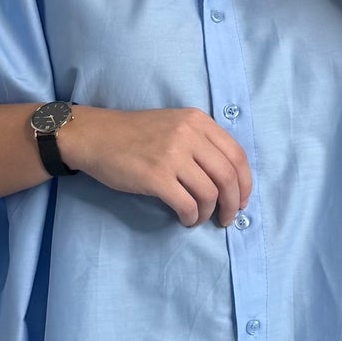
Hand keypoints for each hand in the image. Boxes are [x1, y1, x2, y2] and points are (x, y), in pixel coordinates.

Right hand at [67, 106, 252, 227]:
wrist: (96, 137)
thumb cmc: (135, 135)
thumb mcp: (174, 124)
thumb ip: (201, 142)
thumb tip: (227, 179)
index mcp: (198, 121)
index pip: (237, 155)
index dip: (245, 183)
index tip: (242, 200)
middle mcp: (189, 135)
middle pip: (228, 177)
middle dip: (233, 204)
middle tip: (228, 218)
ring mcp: (172, 156)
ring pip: (210, 194)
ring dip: (209, 213)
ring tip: (200, 218)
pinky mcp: (156, 177)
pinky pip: (187, 204)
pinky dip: (191, 217)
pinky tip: (185, 219)